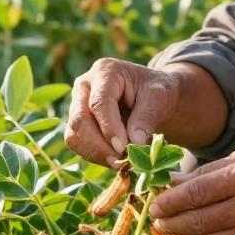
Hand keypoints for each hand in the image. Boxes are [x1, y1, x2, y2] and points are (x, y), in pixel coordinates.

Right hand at [64, 59, 181, 166]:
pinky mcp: (77, 123)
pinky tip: (114, 160)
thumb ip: (147, 116)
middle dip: (99, 145)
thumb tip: (134, 143)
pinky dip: (95, 156)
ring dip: (96, 154)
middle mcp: (85, 86)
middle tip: (121, 162)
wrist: (153, 97)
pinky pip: (78, 144)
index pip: (100, 102)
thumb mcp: (160, 97)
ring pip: (74, 135)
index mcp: (105, 71)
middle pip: (80, 120)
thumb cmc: (157, 92)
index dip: (109, 127)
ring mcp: (77, 105)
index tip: (123, 149)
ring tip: (120, 163)